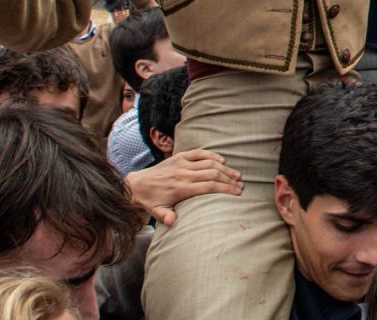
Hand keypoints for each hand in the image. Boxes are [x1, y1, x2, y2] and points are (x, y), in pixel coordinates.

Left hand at [124, 148, 242, 225]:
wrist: (136, 184)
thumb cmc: (150, 200)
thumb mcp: (157, 211)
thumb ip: (166, 216)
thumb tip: (173, 222)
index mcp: (181, 188)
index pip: (209, 186)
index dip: (226, 189)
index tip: (237, 192)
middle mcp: (183, 174)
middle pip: (213, 174)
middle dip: (229, 180)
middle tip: (240, 185)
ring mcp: (182, 163)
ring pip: (209, 163)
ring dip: (225, 169)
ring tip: (236, 175)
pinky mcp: (179, 156)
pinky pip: (199, 153)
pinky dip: (212, 155)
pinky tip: (222, 160)